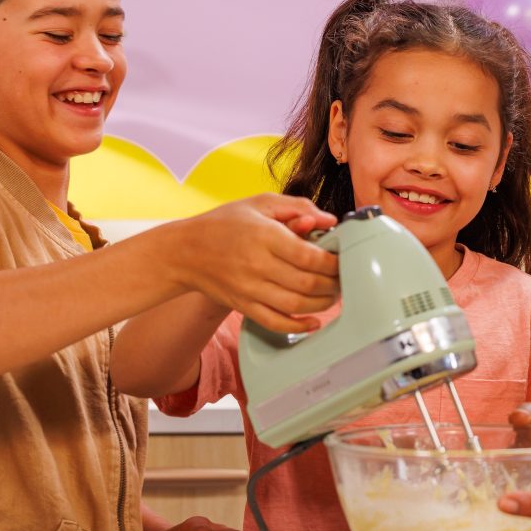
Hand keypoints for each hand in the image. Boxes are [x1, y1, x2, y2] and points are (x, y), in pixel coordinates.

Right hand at [176, 194, 338, 332]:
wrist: (185, 251)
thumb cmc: (225, 223)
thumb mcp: (260, 203)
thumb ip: (298, 207)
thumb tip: (329, 219)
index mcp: (264, 236)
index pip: (310, 256)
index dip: (334, 262)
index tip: (345, 258)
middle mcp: (257, 265)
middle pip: (308, 283)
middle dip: (334, 283)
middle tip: (345, 277)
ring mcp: (249, 289)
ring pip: (296, 305)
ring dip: (323, 304)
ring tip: (334, 294)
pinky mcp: (243, 306)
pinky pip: (275, 322)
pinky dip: (298, 326)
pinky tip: (314, 321)